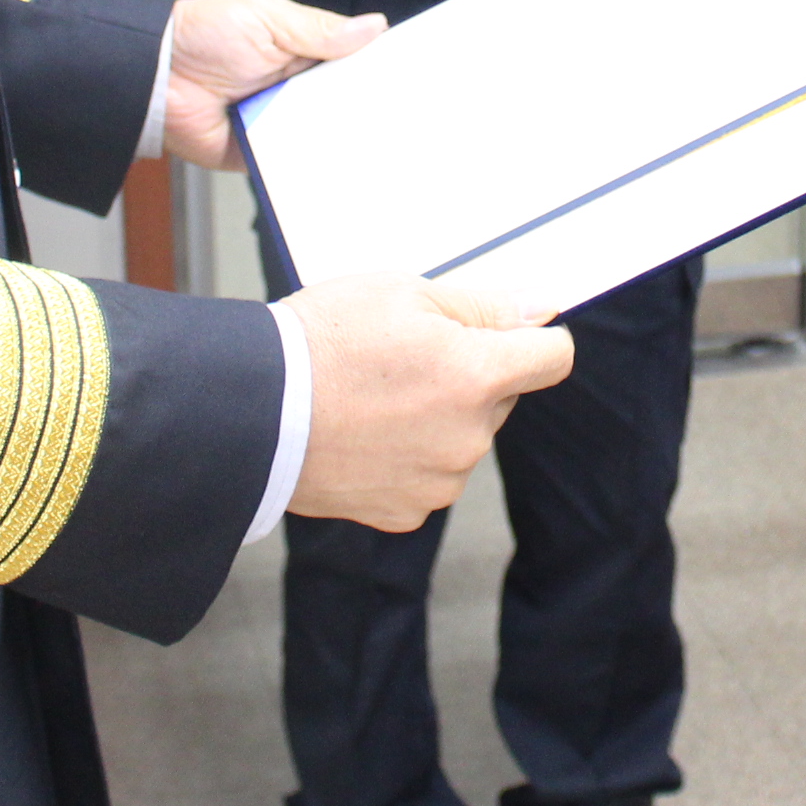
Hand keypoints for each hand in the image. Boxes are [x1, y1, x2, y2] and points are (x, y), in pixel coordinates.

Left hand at [162, 0, 385, 169]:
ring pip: (327, 134)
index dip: (376, 68)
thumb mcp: (267, 19)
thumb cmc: (204, 38)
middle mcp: (297, 88)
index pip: (352, 61)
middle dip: (364, 106)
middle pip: (346, 101)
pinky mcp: (266, 153)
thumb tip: (373, 26)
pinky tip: (336, 163)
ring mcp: (282, 121)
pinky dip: (311, 162)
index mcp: (303, 50)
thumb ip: (320, 29)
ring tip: (375, 141)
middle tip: (397, 114)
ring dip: (341, 135)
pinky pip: (296, 162)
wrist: (157, 78)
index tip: (407, 76)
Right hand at [280, 275, 575, 530]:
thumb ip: (483, 306)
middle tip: (405, 358)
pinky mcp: (406, 512)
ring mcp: (439, 481)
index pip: (553, 357)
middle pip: (500, 396)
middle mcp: (469, 437)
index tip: (507, 333)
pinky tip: (365, 434)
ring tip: (374, 398)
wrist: (251, 412)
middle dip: (470, 375)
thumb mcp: (404, 293)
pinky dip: (408, 456)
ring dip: (438, 417)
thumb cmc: (319, 342)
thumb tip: (542, 310)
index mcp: (476, 376)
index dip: (534, 338)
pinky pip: (428, 474)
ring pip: (463, 436)